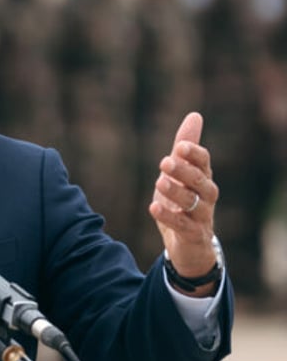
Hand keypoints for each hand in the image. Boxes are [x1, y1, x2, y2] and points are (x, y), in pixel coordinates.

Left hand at [148, 112, 218, 292]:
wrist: (189, 245)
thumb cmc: (184, 202)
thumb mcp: (181, 173)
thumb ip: (184, 147)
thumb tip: (194, 115)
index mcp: (202, 178)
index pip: (205, 163)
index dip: (195, 154)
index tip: (181, 146)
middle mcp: (206, 196)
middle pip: (200, 181)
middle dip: (184, 171)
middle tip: (165, 161)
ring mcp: (201, 217)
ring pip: (193, 203)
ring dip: (176, 191)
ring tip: (159, 181)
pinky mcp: (193, 235)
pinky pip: (183, 226)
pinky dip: (169, 217)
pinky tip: (154, 207)